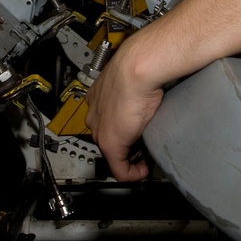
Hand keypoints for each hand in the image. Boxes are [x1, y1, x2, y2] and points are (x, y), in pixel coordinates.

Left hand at [85, 39, 163, 180]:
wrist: (136, 69)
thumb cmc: (137, 68)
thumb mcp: (132, 80)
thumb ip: (133, 88)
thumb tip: (146, 91)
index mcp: (97, 98)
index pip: (106, 120)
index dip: (124, 130)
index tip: (137, 134)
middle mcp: (94, 115)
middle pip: (108, 138)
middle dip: (127, 145)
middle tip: (144, 147)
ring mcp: (100, 131)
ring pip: (113, 153)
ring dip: (130, 158)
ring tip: (145, 156)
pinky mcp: (110, 145)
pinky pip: (120, 169)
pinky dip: (133, 173)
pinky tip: (144, 169)